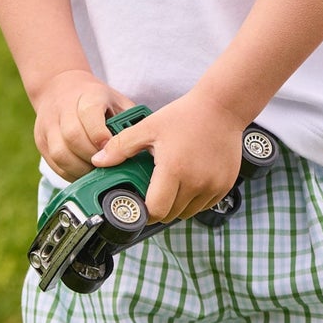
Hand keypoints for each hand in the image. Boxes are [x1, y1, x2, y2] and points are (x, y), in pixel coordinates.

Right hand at [33, 69, 134, 180]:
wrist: (60, 87)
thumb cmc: (98, 100)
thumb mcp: (117, 101)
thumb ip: (130, 121)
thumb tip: (147, 148)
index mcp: (88, 96)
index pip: (90, 114)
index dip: (101, 136)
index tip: (113, 151)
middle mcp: (63, 108)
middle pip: (73, 137)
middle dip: (92, 157)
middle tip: (107, 168)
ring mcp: (48, 125)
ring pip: (60, 153)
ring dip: (80, 169)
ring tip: (96, 175)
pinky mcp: (40, 140)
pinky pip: (53, 163)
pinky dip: (69, 174)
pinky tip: (83, 175)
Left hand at [91, 89, 244, 223]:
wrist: (222, 107)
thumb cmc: (185, 116)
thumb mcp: (149, 127)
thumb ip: (121, 147)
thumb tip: (97, 161)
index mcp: (174, 170)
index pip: (156, 211)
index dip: (145, 211)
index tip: (140, 203)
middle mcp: (196, 182)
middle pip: (171, 214)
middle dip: (160, 206)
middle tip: (155, 189)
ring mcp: (213, 186)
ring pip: (188, 213)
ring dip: (178, 205)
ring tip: (174, 183)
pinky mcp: (225, 186)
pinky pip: (205, 205)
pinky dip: (195, 200)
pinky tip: (191, 180)